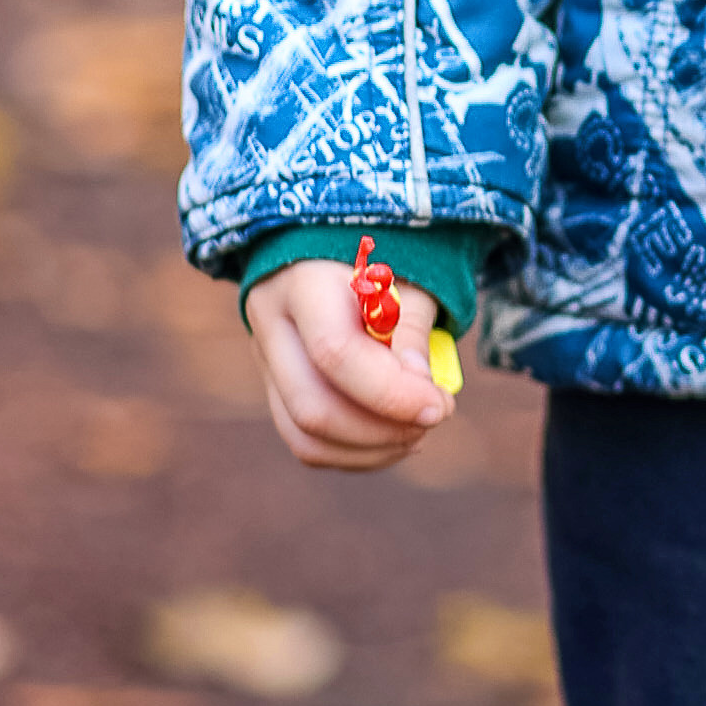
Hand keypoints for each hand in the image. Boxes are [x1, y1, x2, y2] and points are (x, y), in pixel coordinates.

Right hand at [244, 258, 452, 472]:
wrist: (331, 252)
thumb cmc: (378, 265)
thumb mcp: (402, 279)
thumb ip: (411, 330)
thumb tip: (422, 393)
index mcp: (302, 284)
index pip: (335, 353)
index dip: (390, 391)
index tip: (440, 404)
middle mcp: (271, 327)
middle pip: (311, 405)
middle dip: (382, 429)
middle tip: (435, 416)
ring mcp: (266, 363)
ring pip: (303, 435)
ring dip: (370, 449)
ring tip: (419, 431)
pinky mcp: (275, 390)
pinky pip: (305, 440)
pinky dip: (354, 452)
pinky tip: (395, 438)